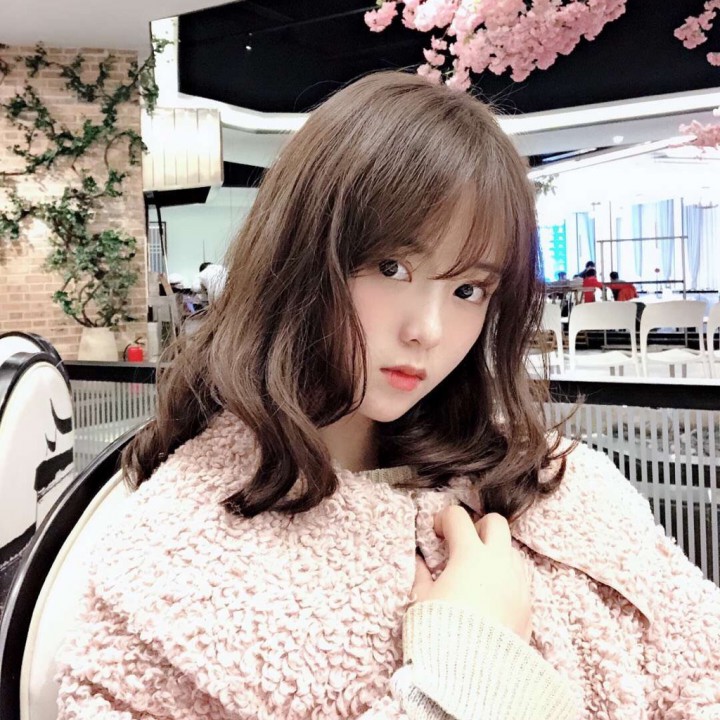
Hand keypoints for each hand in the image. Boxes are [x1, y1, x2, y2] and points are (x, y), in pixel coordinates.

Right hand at [412, 506, 531, 642]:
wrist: (471, 672)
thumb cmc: (442, 630)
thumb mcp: (422, 599)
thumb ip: (420, 574)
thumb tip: (419, 562)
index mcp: (470, 555)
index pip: (458, 516)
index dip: (443, 519)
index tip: (435, 533)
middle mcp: (499, 562)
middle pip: (496, 522)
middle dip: (478, 526)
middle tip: (462, 544)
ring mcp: (517, 582)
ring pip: (511, 550)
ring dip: (494, 553)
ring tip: (475, 574)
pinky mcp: (527, 605)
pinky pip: (519, 578)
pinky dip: (505, 577)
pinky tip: (489, 595)